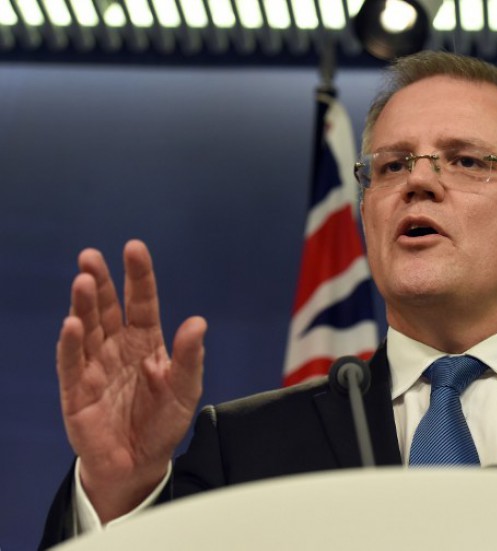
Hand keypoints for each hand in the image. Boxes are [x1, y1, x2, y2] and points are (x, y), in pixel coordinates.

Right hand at [56, 240, 206, 521]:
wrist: (139, 463)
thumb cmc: (163, 422)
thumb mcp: (185, 390)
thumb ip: (190, 358)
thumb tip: (198, 322)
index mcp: (146, 341)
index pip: (141, 302)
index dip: (138, 276)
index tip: (134, 248)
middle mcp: (117, 347)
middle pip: (107, 307)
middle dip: (100, 281)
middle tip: (91, 256)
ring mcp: (94, 366)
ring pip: (86, 328)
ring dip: (84, 304)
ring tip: (83, 280)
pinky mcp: (76, 390)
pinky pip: (71, 362)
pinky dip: (70, 343)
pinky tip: (72, 323)